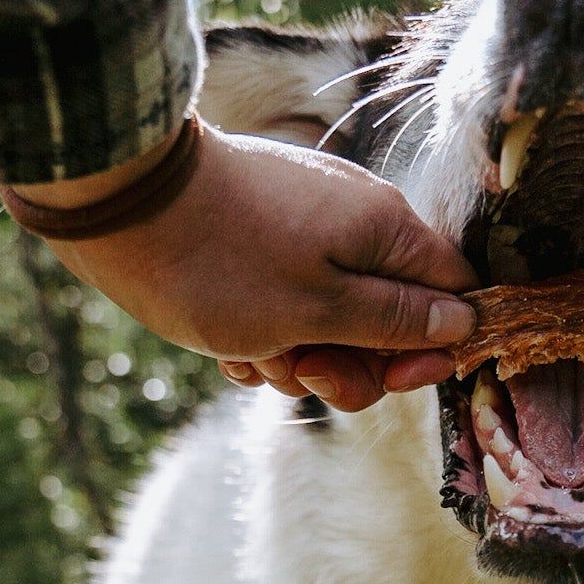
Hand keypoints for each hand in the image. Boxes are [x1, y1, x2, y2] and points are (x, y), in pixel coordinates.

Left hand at [9, 123, 476, 411]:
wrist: (121, 206)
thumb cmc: (224, 264)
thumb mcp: (321, 310)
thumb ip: (396, 320)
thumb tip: (461, 322)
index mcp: (385, 230)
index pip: (452, 292)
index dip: (433, 346)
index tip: (397, 377)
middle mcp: (353, 224)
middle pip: (388, 320)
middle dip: (351, 363)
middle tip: (304, 369)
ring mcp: (302, 233)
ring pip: (329, 324)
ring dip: (296, 358)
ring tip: (253, 351)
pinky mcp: (257, 247)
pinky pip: (282, 311)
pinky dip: (261, 339)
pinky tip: (228, 347)